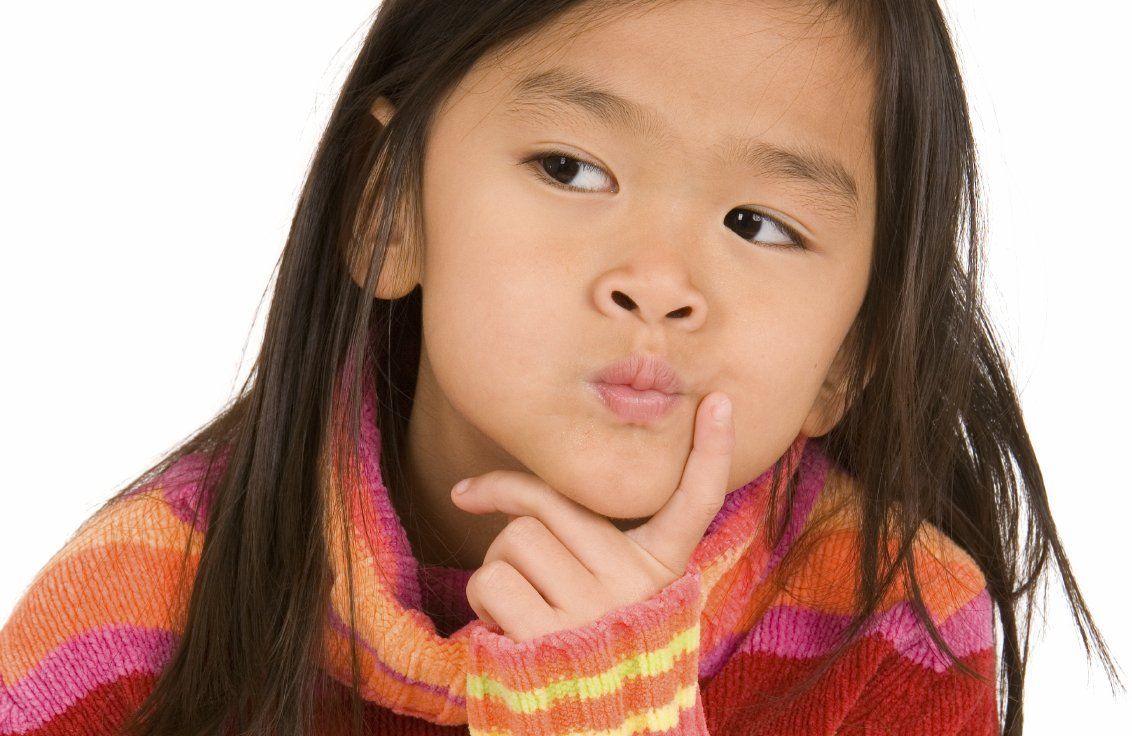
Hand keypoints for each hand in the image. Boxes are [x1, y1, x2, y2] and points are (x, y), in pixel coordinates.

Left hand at [450, 391, 734, 642]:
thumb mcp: (615, 600)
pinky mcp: (546, 637)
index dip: (709, 451)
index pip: (694, 503)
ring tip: (523, 607)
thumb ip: (594, 548)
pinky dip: (482, 600)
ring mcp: (592, 611)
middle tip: (494, 526)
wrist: (593, 729)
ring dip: (498, 568)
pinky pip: (491, 579)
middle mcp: (634, 587)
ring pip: (515, 539)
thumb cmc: (590, 649)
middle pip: (551, 507)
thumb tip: (515, 499)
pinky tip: (507, 629)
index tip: (719, 400)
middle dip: (509, 511)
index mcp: (659, 571)